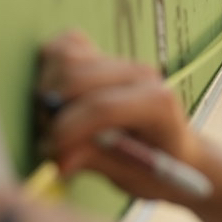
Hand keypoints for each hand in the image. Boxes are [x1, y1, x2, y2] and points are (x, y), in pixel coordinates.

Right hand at [39, 30, 206, 204]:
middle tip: (50, 142)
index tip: (50, 152)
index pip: (102, 107)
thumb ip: (95, 161)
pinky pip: (65, 46)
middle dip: (53, 111)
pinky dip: (51, 68)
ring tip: (54, 122)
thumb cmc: (156, 168)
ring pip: (65, 57)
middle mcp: (141, 74)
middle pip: (76, 76)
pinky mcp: (103, 56)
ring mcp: (121, 61)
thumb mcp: (131, 175)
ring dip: (48, 89)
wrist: (172, 149)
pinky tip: (59, 99)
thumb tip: (59, 159)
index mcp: (157, 103)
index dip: (67, 129)